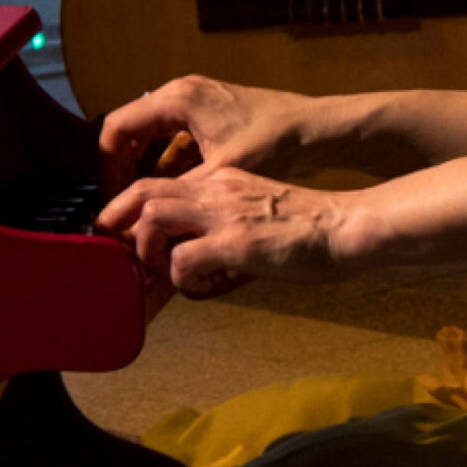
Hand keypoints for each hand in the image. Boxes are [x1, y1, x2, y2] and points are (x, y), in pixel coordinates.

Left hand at [95, 165, 362, 295]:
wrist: (348, 226)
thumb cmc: (310, 227)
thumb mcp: (256, 212)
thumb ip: (222, 224)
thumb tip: (194, 254)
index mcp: (221, 180)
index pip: (157, 182)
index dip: (130, 209)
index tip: (125, 237)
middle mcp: (216, 189)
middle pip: (141, 192)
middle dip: (118, 224)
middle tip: (118, 256)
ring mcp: (225, 214)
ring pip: (152, 219)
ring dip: (147, 251)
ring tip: (161, 272)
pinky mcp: (237, 242)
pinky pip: (183, 260)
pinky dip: (182, 280)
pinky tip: (204, 287)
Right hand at [97, 76, 317, 196]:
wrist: (317, 129)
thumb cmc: (276, 142)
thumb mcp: (220, 174)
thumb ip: (178, 192)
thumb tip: (144, 218)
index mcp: (177, 99)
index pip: (115, 127)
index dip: (106, 165)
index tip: (109, 196)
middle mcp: (181, 93)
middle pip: (130, 130)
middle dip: (122, 168)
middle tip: (121, 204)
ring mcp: (196, 102)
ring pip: (152, 136)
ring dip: (144, 168)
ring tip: (141, 204)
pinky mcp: (210, 115)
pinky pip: (174, 139)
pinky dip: (168, 164)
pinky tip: (171, 194)